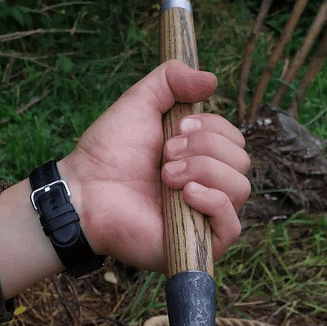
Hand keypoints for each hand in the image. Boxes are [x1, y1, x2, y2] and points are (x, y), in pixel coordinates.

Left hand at [60, 61, 250, 273]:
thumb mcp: (142, 102)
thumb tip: (213, 80)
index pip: (235, 141)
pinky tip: (186, 194)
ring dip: (204, 171)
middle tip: (165, 155)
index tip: (177, 128)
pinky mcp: (197, 247)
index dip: (212, 128)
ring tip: (166, 176)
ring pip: (240, 188)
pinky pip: (231, 227)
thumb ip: (172, 79)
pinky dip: (214, 202)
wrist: (85, 190)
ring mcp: (204, 219)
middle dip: (204, 148)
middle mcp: (208, 188)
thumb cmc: (109, 151)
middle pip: (241, 161)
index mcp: (201, 158)